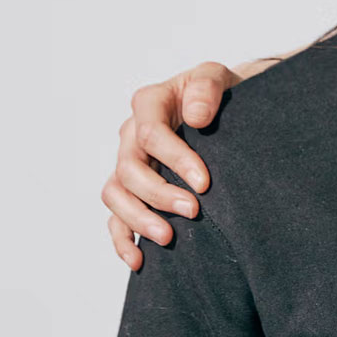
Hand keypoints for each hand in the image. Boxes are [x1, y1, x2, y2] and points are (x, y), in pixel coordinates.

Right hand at [101, 61, 241, 269]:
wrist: (221, 110)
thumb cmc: (218, 94)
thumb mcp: (217, 77)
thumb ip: (207, 87)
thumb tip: (197, 117)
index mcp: (149, 104)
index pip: (150, 134)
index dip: (175, 160)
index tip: (205, 183)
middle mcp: (131, 135)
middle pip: (129, 169)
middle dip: (159, 194)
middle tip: (193, 211)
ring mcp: (128, 163)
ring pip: (115, 195)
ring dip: (138, 219)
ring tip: (169, 237)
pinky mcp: (132, 189)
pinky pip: (115, 217)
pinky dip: (122, 239)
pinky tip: (139, 259)